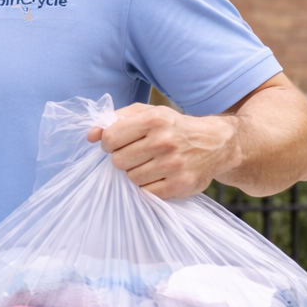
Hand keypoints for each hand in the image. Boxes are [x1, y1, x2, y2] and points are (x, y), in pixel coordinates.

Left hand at [87, 103, 239, 199]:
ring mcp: (174, 164)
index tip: (117, 144)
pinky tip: (158, 175)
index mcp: (154, 119)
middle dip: (122, 159)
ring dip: (135, 174)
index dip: (108, 144)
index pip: (111, 138)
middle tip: (136, 155)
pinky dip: (148, 186)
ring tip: (149, 165)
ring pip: (131, 178)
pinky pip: (147, 192)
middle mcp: (164, 141)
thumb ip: (115, 120)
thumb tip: (90, 135)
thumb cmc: (173, 127)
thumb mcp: (147, 113)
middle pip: (119, 161)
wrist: (216, 143)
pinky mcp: (180, 184)